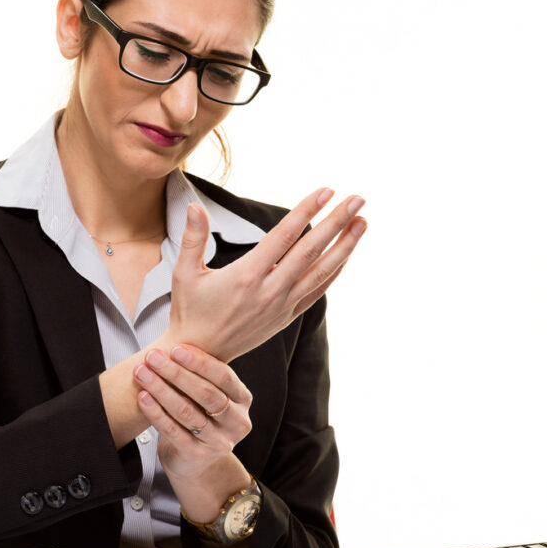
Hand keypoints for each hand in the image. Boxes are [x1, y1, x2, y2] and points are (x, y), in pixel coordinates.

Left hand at [133, 344, 253, 479]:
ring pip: (187, 412)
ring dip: (161, 390)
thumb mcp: (209, 394)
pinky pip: (173, 431)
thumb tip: (176, 338)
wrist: (194, 458)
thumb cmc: (201, 414)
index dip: (199, 362)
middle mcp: (236, 422)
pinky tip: (143, 397)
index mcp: (243, 400)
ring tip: (142, 373)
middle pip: (206, 394)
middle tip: (153, 357)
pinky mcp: (197, 455)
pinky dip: (156, 412)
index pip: (224, 377)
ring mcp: (218, 442)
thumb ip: (201, 372)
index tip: (175, 349)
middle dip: (176, 373)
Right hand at [166, 188, 365, 361]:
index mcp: (246, 275)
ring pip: (321, 272)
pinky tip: (346, 254)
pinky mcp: (286, 317)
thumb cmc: (190, 310)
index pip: (285, 236)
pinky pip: (317, 291)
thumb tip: (194, 206)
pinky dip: (334, 272)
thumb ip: (192, 238)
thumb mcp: (183, 274)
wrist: (200, 356)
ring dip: (345, 246)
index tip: (327, 191)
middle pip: (311, 250)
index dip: (307, 211)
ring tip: (363, 222)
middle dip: (337, 222)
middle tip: (358, 198)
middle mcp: (270, 291)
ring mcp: (282, 306)